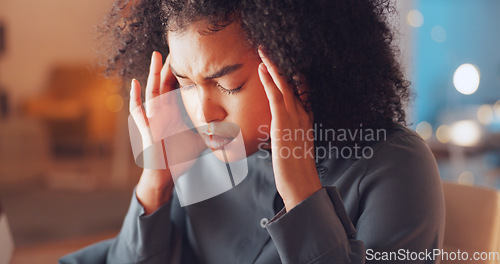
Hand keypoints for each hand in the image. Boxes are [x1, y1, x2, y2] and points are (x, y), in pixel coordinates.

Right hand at [130, 51, 203, 213]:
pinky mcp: (146, 129)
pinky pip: (138, 111)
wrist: (166, 174)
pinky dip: (135, 98)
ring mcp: (152, 119)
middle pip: (163, 84)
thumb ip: (210, 131)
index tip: (187, 58)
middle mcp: (161, 113)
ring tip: (156, 56)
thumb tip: (229, 127)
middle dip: (166, 66)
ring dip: (153, 73)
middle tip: (171, 48)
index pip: (174, 88)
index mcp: (172, 113)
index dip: (179, 73)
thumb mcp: (198, 139)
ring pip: (151, 91)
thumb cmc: (178, 157)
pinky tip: (135, 84)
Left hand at [257, 48, 321, 210]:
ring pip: (285, 85)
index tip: (280, 63)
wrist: (301, 185)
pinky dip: (270, 81)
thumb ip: (287, 136)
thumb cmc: (295, 171)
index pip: (298, 92)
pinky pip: (276, 97)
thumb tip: (278, 134)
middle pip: (292, 84)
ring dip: (274, 66)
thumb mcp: (291, 149)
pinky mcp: (284, 124)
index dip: (290, 76)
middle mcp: (302, 115)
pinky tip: (263, 68)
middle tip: (270, 49)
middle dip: (280, 65)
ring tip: (263, 51)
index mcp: (304, 120)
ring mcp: (294, 118)